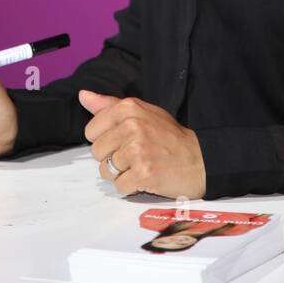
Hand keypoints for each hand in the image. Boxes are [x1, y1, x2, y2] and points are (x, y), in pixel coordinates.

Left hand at [80, 90, 206, 198]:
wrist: (200, 159)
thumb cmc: (169, 136)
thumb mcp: (142, 112)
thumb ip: (110, 105)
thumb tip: (83, 95)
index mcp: (129, 108)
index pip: (91, 131)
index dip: (105, 140)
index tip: (123, 140)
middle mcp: (132, 126)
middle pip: (97, 152)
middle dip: (112, 158)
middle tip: (135, 155)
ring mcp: (138, 150)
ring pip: (106, 171)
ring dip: (121, 174)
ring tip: (141, 165)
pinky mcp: (143, 173)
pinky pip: (120, 187)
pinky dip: (131, 187)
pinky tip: (146, 177)